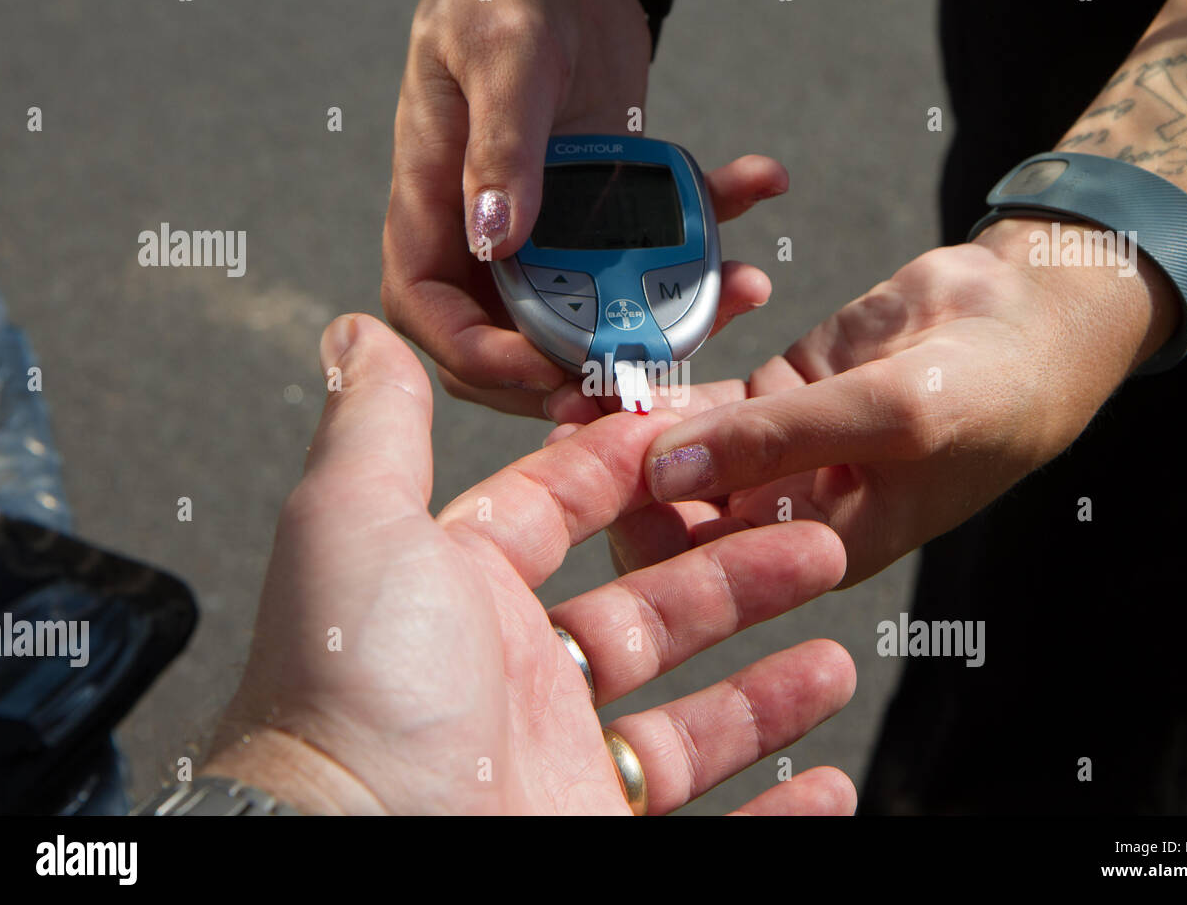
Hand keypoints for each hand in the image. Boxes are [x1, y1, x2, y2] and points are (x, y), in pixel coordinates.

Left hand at [204, 314, 857, 814]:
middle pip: (651, 614)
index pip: (565, 515)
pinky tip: (823, 782)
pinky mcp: (600, 842)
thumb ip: (376, 427)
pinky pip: (710, 829)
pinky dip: (773, 811)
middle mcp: (514, 683)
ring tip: (834, 657)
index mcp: (465, 598)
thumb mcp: (357, 525)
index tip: (707, 440)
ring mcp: (560, 769)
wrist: (354, 857)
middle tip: (813, 541)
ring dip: (767, 690)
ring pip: (689, 725)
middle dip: (736, 574)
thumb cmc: (353, 692)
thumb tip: (357, 335)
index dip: (637, 472)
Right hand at [382, 0, 785, 416]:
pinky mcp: (604, 201)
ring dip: (673, 308)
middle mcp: (489, 225)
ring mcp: (551, 220)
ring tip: (742, 285)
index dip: (481, 358)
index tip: (548, 369)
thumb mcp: (502, 54)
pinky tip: (758, 183)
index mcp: (433, 199)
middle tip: (652, 372)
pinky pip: (652, 239)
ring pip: (599, 303)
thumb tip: (498, 238)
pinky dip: (709, 225)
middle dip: (585, 365)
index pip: (429, 308)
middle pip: (517, 332)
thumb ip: (500, 144)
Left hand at [547, 218, 1180, 584]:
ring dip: (637, 426)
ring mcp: (781, 451)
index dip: (647, 531)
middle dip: (623, 476)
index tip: (594, 479)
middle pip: (683, 513)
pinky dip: (672, 385)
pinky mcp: (778, 397)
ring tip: (577, 386)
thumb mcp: (891, 418)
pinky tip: (623, 363)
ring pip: (689, 451)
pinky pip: (711, 401)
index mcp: (823, 547)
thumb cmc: (993, 392)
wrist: (1037, 317)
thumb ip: (782, 442)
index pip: (710, 568)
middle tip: (570, 422)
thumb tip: (669, 469)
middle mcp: (793, 511)